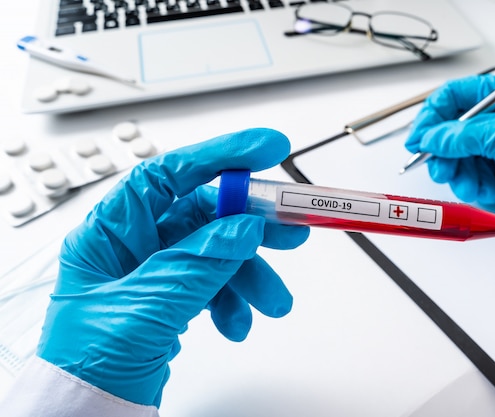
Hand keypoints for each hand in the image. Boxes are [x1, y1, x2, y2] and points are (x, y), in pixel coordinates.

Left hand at [37, 128, 309, 406]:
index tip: (266, 148)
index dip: (220, 155)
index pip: (169, 174)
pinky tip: (237, 322)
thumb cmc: (88, 367)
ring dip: (251, 273)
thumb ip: (198, 261)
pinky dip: (234, 300)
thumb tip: (242, 226)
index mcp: (111, 232)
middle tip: (291, 229)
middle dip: (251, 224)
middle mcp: (133, 246)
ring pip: (218, 252)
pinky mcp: (172, 297)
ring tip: (273, 301)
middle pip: (204, 213)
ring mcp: (155, 272)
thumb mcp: (146, 306)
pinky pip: (214, 283)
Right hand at [405, 74, 494, 223]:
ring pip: (456, 157)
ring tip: (473, 186)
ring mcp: (494, 144)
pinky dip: (473, 186)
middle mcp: (493, 118)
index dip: (430, 118)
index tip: (418, 140)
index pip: (450, 98)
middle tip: (444, 171)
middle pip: (447, 131)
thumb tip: (431, 136)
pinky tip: (489, 190)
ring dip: (459, 175)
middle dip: (443, 154)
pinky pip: (469, 175)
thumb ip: (465, 136)